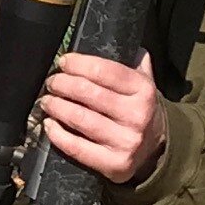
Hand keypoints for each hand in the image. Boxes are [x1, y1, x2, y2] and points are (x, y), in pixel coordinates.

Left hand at [38, 52, 166, 185]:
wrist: (157, 149)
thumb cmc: (140, 109)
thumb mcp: (144, 83)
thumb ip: (132, 62)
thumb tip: (117, 40)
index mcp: (144, 90)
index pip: (105, 71)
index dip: (79, 64)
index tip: (63, 62)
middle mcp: (137, 115)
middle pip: (88, 93)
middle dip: (63, 84)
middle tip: (51, 82)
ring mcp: (126, 141)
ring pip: (80, 119)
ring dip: (57, 107)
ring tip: (47, 100)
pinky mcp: (114, 164)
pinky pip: (77, 147)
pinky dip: (58, 134)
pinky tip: (49, 125)